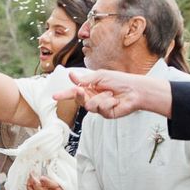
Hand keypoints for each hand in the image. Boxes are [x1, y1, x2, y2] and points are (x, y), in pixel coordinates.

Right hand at [54, 67, 173, 119]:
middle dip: (78, 95)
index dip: (64, 94)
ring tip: (111, 93)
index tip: (54, 96)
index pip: (74, 91)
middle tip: (80, 90)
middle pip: (78, 99)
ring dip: (100, 98)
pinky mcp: (105, 114)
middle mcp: (92, 97)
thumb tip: (72, 76)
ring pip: (89, 105)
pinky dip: (108, 102)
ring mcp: (98, 107)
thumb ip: (85, 79)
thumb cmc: (120, 80)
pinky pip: (100, 109)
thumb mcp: (101, 75)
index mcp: (90, 87)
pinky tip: (115, 100)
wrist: (135, 91)